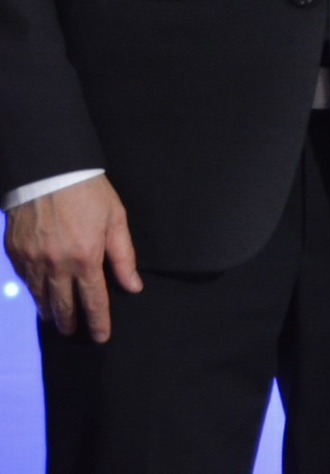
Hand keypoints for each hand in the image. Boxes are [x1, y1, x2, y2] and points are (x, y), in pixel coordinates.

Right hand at [5, 176, 140, 341]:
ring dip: (50, 311)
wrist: (49, 172)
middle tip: (75, 333)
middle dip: (70, 323)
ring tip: (57, 319)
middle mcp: (56, 265)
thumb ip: (123, 256)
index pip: (94, 301)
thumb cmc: (89, 193)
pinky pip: (25, 280)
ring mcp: (33, 260)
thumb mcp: (115, 220)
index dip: (98, 322)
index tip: (101, 337)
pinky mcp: (16, 253)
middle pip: (63, 305)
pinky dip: (33, 292)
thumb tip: (133, 286)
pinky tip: (39, 295)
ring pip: (40, 297)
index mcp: (85, 258)